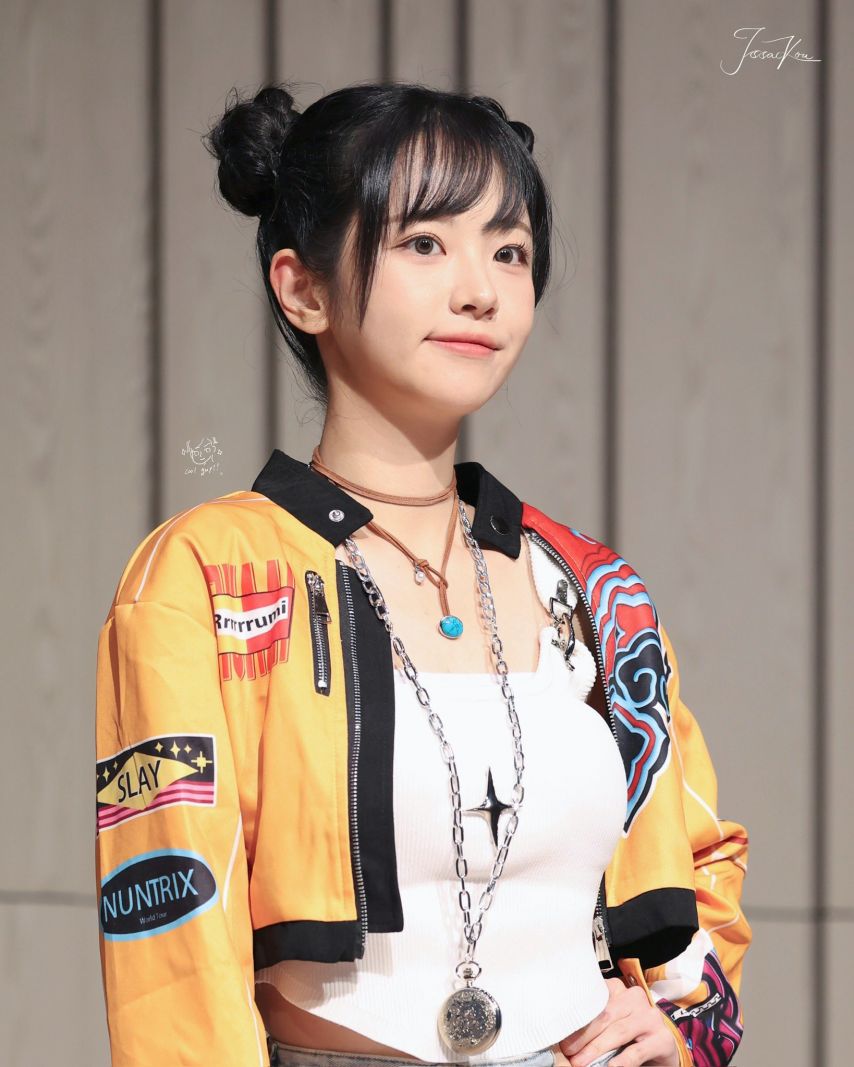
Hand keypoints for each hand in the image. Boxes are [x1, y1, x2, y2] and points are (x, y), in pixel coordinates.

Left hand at [557, 978, 679, 1066]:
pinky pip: (637, 1051)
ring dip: (596, 1049)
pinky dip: (621, 1061)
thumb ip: (595, 1022)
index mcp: (619, 990)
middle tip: (567, 1051)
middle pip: (604, 1015)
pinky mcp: (662, 1039)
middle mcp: (635, 999)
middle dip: (583, 1035)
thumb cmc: (630, 1034)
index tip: (561, 1029)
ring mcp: (650, 1018)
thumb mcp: (612, 1022)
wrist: (662, 1048)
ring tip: (580, 1062)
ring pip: (618, 1031)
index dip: (577, 1015)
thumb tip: (565, 1036)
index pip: (595, 998)